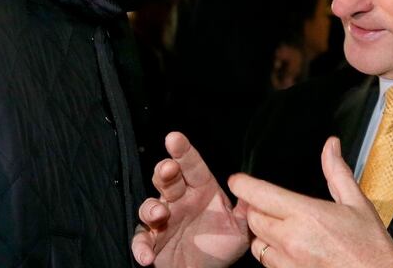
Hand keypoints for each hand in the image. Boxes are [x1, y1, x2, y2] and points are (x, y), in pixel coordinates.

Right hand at [132, 132, 249, 267]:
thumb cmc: (221, 247)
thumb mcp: (240, 228)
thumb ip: (246, 208)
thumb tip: (252, 189)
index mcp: (200, 190)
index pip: (191, 166)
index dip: (183, 151)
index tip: (175, 137)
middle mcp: (179, 200)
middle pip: (167, 179)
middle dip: (165, 171)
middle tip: (169, 168)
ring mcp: (163, 220)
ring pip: (149, 205)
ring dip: (151, 207)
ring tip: (159, 213)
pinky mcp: (152, 241)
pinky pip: (141, 240)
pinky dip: (141, 246)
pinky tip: (147, 254)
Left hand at [228, 137, 392, 267]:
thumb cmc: (370, 247)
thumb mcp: (357, 203)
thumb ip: (337, 172)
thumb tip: (331, 147)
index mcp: (307, 214)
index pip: (260, 195)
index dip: (243, 185)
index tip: (237, 181)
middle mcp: (292, 239)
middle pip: (253, 218)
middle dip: (256, 209)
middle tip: (267, 204)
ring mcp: (289, 262)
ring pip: (256, 243)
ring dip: (262, 234)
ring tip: (280, 228)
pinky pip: (267, 264)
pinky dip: (271, 254)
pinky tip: (288, 248)